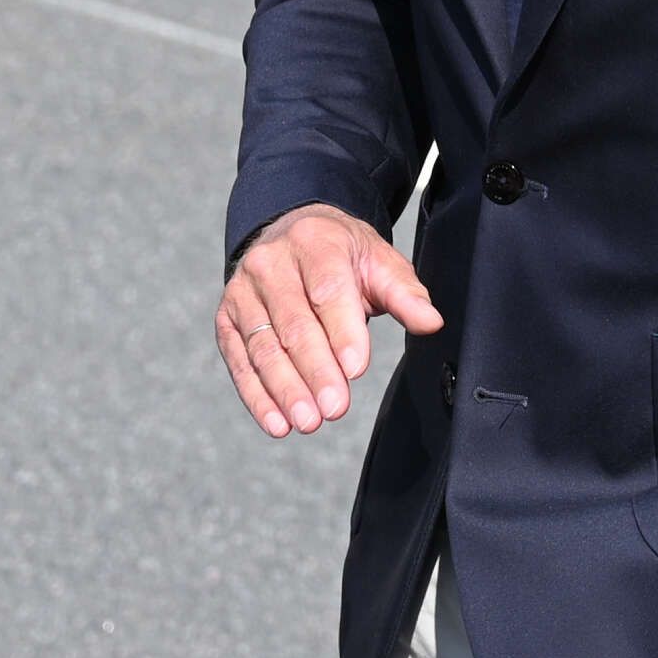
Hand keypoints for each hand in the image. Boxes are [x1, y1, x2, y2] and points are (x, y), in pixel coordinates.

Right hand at [217, 204, 441, 438]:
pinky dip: (257, 397)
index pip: (327, 290)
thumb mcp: (378, 261)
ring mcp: (243, 292)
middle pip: (293, 324)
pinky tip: (277, 423)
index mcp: (314, 241)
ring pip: (263, 347)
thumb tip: (431, 321)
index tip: (356, 369)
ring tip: (308, 422)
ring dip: (285, 389)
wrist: (290, 233)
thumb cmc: (340, 254)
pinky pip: (240, 362)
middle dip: (315, 370)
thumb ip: (404, 293)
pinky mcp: (227, 319)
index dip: (341, 332)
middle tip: (334, 408)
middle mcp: (271, 263)